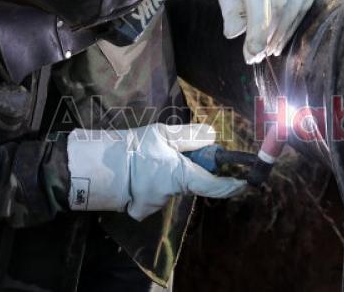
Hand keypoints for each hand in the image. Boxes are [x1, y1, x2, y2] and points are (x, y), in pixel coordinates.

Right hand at [66, 123, 246, 220]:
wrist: (100, 167)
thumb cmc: (134, 147)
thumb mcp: (163, 134)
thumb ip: (190, 136)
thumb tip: (213, 137)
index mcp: (181, 176)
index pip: (214, 186)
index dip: (232, 185)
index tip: (244, 183)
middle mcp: (172, 194)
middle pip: (189, 182)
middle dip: (185, 169)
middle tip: (168, 152)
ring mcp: (156, 205)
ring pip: (170, 188)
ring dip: (165, 176)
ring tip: (145, 161)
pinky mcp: (141, 210)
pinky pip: (152, 196)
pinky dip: (149, 186)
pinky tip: (136, 175)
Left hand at [215, 0, 315, 63]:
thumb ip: (229, 6)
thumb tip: (233, 34)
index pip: (258, 2)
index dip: (257, 30)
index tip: (252, 53)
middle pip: (277, 8)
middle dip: (266, 36)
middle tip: (255, 56)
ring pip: (294, 9)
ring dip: (281, 34)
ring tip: (269, 50)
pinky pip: (304, 5)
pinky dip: (293, 24)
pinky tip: (281, 38)